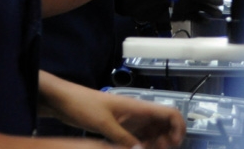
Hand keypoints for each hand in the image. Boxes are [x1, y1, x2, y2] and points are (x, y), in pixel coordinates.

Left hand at [39, 72, 184, 147]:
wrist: (64, 100)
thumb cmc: (83, 105)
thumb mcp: (103, 123)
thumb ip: (123, 139)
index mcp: (139, 107)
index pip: (170, 113)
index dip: (178, 128)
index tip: (174, 144)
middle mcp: (138, 113)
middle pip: (165, 125)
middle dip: (168, 140)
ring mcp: (130, 120)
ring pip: (153, 132)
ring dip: (155, 144)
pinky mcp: (121, 127)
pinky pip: (139, 137)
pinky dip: (143, 146)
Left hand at [116, 0, 222, 23]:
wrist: (129, 2)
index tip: (215, 0)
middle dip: (210, 3)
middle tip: (221, 8)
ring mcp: (179, 5)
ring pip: (197, 8)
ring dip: (207, 12)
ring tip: (217, 15)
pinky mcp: (176, 15)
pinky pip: (190, 16)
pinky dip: (198, 19)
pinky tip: (205, 21)